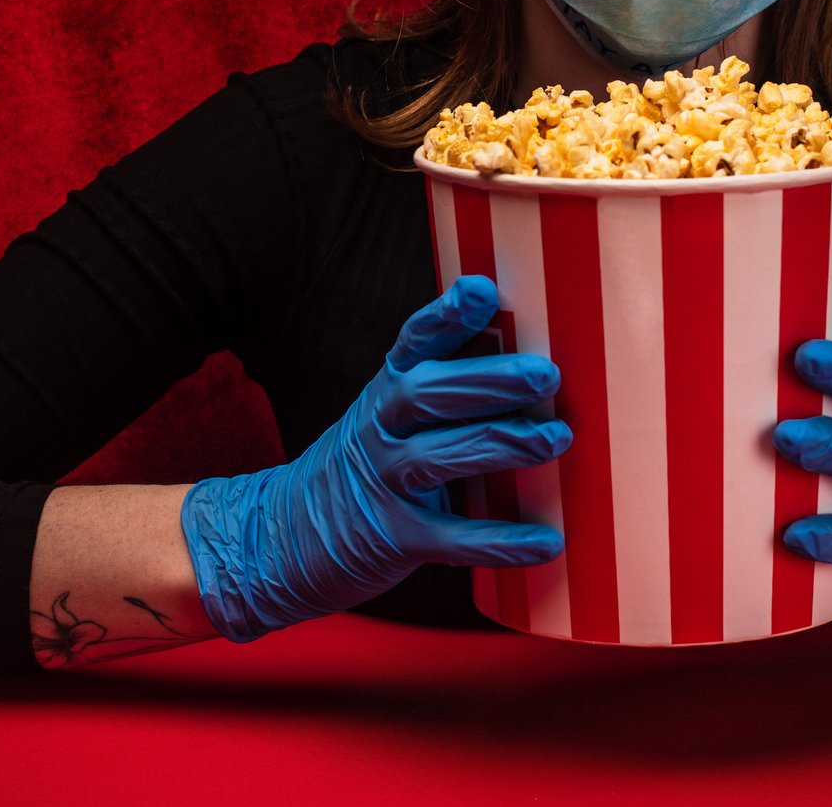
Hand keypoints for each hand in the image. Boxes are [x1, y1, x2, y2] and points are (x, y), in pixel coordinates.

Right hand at [180, 275, 571, 641]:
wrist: (276, 539)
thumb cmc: (360, 469)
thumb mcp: (385, 419)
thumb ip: (443, 395)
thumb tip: (532, 373)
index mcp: (385, 391)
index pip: (415, 342)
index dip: (447, 315)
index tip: (482, 290)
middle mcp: (379, 429)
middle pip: (430, 393)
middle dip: (490, 381)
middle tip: (545, 375)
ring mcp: (381, 484)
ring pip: (441, 456)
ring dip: (502, 444)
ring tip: (556, 439)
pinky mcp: (391, 538)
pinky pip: (451, 539)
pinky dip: (501, 541)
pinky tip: (545, 541)